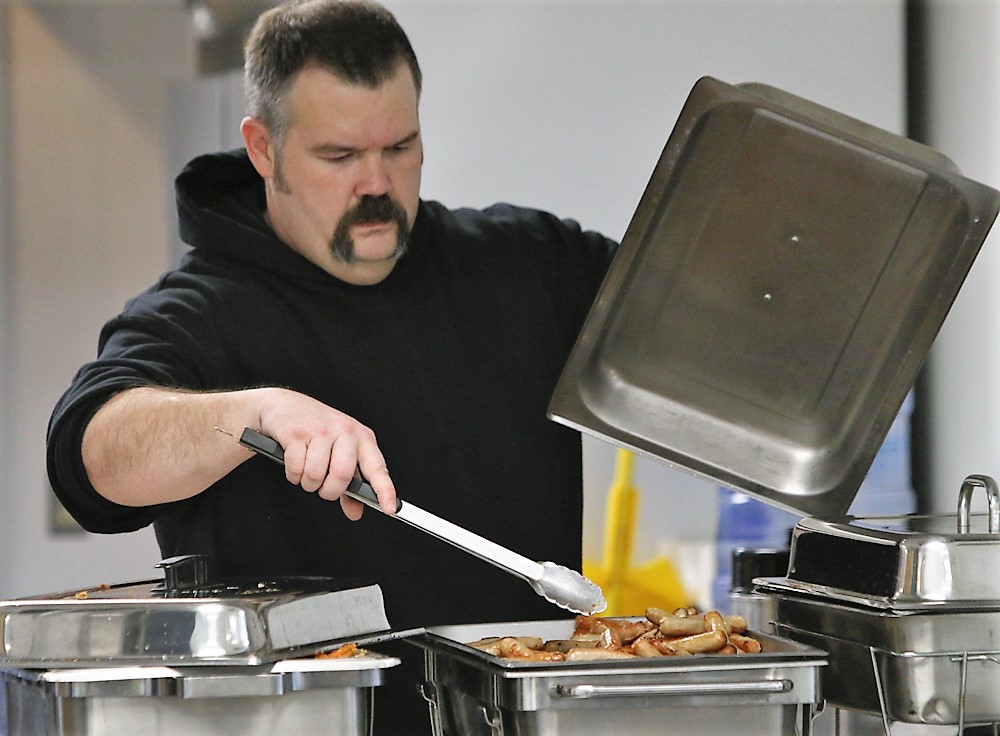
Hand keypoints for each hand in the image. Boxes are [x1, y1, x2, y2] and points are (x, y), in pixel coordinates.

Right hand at [252, 388, 396, 519]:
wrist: (284, 404)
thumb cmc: (316, 429)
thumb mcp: (340, 452)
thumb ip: (350, 485)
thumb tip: (355, 512)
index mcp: (362, 437)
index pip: (377, 467)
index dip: (385, 490)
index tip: (389, 508)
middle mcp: (345, 431)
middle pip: (342, 475)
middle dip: (329, 491)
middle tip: (323, 487)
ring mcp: (321, 431)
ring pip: (316, 475)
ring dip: (308, 483)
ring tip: (308, 471)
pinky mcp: (297, 433)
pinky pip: (296, 469)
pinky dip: (293, 474)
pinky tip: (296, 463)